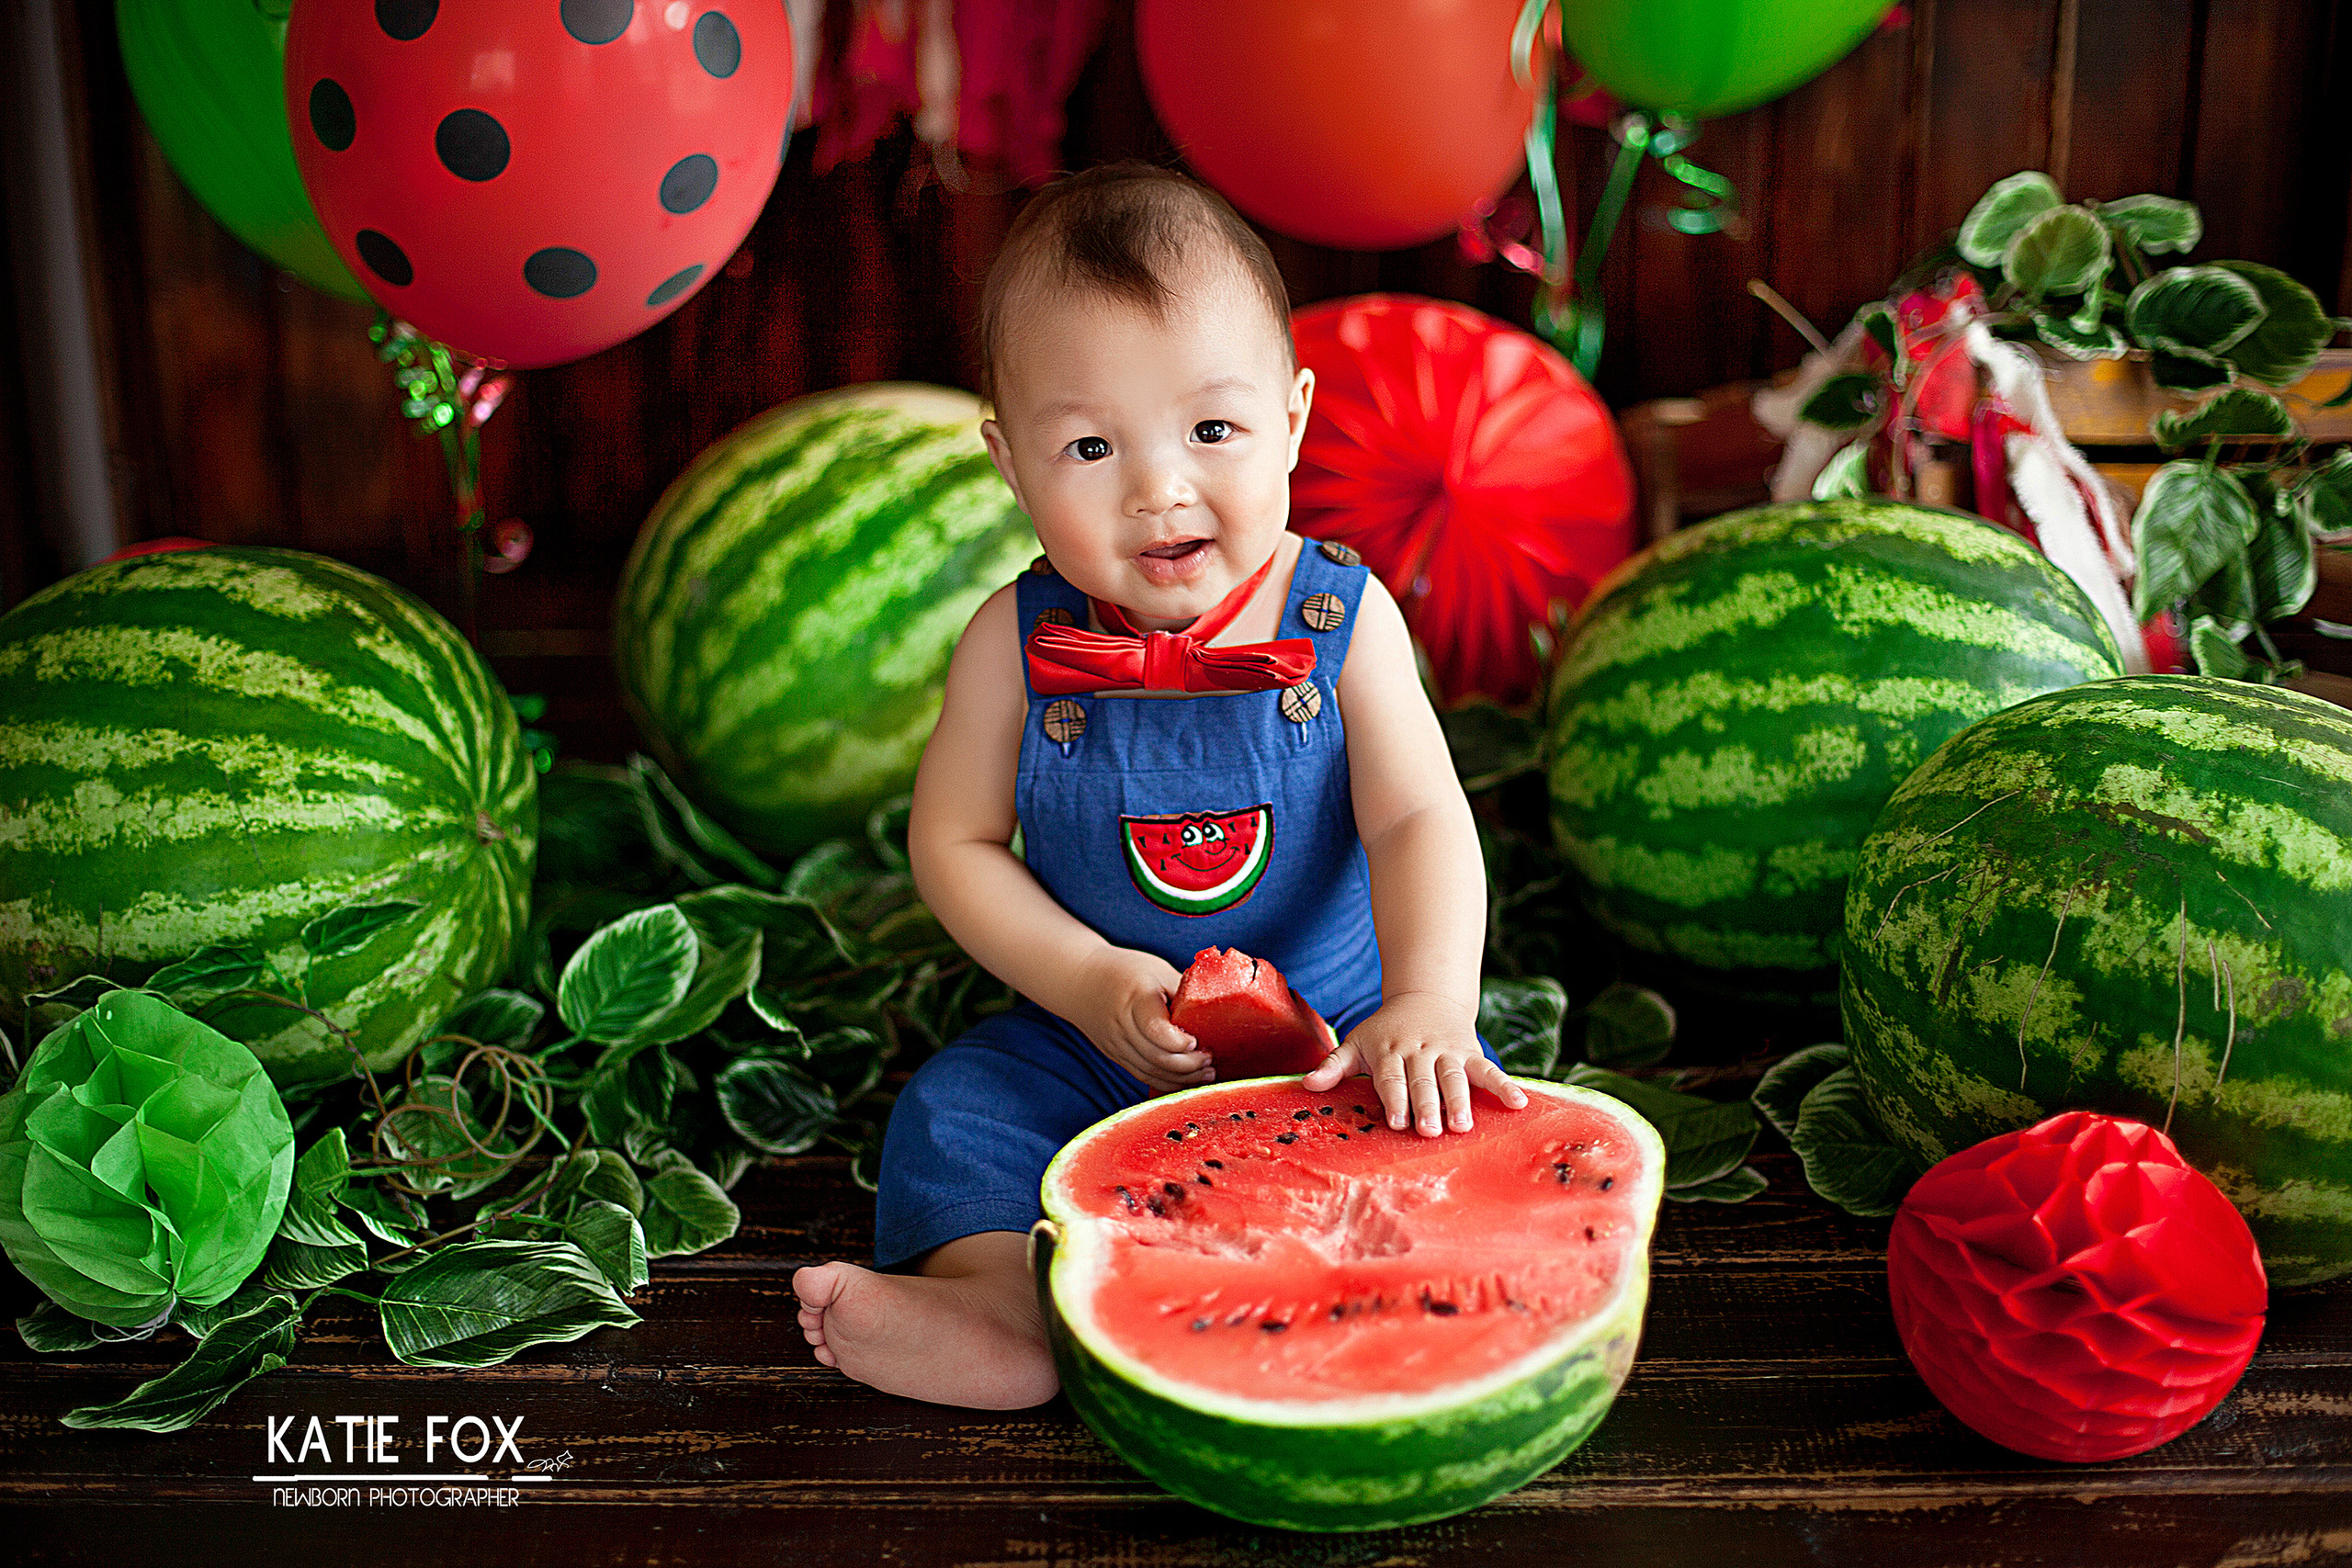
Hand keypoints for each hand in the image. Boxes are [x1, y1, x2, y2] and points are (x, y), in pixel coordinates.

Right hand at [1072, 947, 1213, 1094]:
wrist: (1079, 980)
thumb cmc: (1126, 970)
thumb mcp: (1156, 969)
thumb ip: (1183, 989)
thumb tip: (1220, 1005)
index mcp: (1134, 998)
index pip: (1155, 1029)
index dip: (1179, 1042)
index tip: (1197, 1041)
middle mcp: (1121, 1025)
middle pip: (1156, 1057)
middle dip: (1189, 1065)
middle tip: (1210, 1059)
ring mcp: (1116, 1044)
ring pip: (1151, 1072)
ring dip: (1182, 1078)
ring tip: (1206, 1073)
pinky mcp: (1115, 1056)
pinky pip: (1143, 1075)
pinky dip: (1167, 1081)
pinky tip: (1187, 1079)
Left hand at [1302, 991, 1527, 1135]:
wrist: (1426, 996)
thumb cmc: (1385, 1030)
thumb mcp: (1357, 1042)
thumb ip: (1334, 1065)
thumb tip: (1306, 1085)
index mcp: (1390, 1050)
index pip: (1392, 1077)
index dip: (1395, 1098)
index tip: (1397, 1121)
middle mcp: (1420, 1050)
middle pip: (1423, 1080)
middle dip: (1426, 1105)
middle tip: (1428, 1130)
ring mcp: (1448, 1051)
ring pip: (1455, 1077)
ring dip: (1460, 1101)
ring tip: (1462, 1126)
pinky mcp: (1471, 1053)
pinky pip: (1489, 1070)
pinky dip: (1505, 1086)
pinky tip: (1519, 1103)